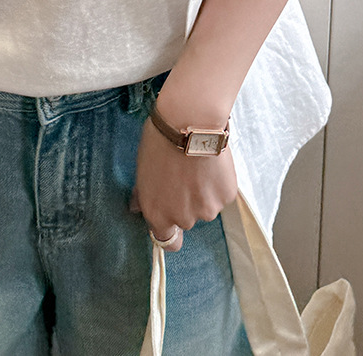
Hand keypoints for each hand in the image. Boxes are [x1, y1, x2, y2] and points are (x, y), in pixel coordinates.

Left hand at [129, 106, 237, 252]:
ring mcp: (206, 209)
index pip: (167, 240)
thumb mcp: (142, 169)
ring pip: (206, 206)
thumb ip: (143, 194)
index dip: (170, 229)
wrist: (190, 122)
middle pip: (187, 219)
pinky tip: (211, 163)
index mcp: (158, 214)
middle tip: (184, 175)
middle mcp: (182, 218)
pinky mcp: (225, 197)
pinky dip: (218, 184)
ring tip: (199, 166)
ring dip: (204, 193)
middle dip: (186, 202)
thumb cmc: (161, 141)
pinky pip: (222, 195)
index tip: (172, 216)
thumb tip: (136, 208)